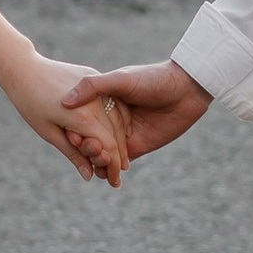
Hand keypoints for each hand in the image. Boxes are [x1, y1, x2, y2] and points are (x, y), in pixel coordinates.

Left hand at [0, 47, 127, 185]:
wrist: (24, 69)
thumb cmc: (31, 103)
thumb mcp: (49, 132)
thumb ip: (73, 154)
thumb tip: (89, 175)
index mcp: (83, 117)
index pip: (108, 146)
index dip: (112, 167)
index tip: (114, 182)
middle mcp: (96, 101)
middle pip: (115, 134)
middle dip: (119, 157)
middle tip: (118, 176)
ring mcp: (97, 87)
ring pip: (117, 117)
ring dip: (121, 139)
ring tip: (121, 158)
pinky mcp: (95, 77)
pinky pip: (113, 101)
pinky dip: (119, 118)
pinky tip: (122, 132)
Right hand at [63, 59, 212, 161]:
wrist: (186, 91)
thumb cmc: (153, 79)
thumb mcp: (120, 79)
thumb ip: (94, 87)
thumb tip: (66, 101)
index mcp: (102, 100)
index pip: (80, 118)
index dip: (73, 127)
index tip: (70, 133)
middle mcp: (109, 119)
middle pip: (88, 137)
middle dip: (83, 145)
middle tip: (84, 145)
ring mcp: (121, 135)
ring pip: (100, 153)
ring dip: (94, 159)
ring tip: (98, 157)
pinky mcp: (135, 148)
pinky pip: (116, 163)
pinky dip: (107, 171)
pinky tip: (105, 173)